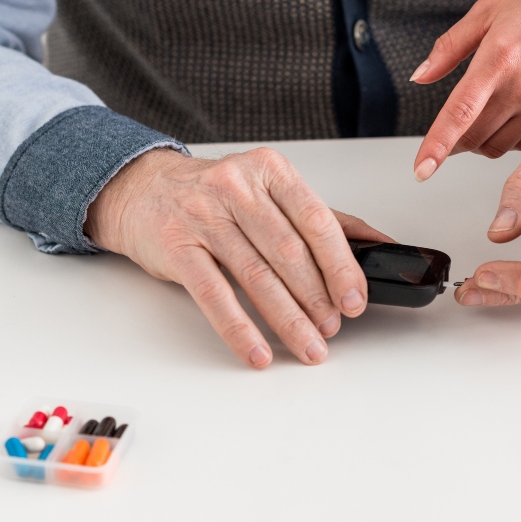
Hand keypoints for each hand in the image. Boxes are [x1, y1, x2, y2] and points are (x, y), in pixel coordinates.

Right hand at [86, 147, 391, 368]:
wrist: (141, 190)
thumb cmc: (213, 195)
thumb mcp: (269, 192)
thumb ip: (322, 217)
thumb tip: (380, 244)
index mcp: (270, 170)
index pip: (317, 221)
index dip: (341, 266)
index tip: (355, 299)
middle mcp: (237, 187)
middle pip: (289, 252)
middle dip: (317, 298)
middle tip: (333, 328)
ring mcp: (203, 216)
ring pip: (256, 277)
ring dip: (288, 319)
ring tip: (309, 346)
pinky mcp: (176, 247)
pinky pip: (214, 295)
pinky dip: (240, 329)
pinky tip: (259, 351)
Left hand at [410, 0, 520, 181]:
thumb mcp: (489, 9)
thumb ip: (449, 47)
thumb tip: (420, 76)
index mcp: (498, 58)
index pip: (459, 114)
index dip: (436, 146)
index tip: (421, 170)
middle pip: (475, 139)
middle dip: (457, 141)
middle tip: (455, 127)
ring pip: (499, 146)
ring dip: (483, 140)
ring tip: (487, 113)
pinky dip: (512, 136)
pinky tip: (515, 111)